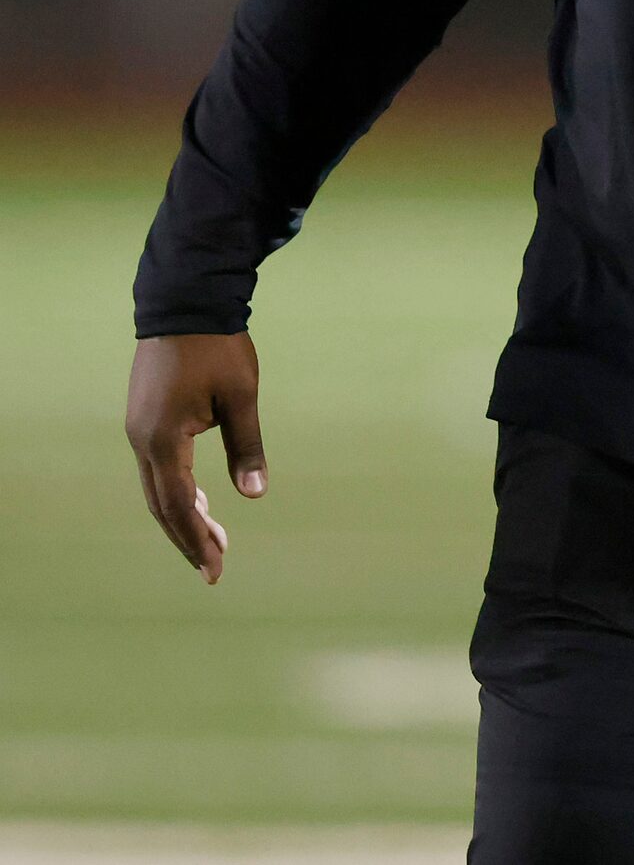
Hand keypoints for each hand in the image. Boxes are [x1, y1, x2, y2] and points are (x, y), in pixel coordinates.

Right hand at [125, 332, 266, 583]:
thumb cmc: (218, 348)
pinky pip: (157, 469)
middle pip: (161, 504)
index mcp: (163, 439)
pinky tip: (199, 503)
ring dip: (182, 516)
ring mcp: (139, 430)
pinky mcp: (144, 420)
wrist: (185, 304)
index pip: (178, 505)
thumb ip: (247, 446)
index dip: (196, 538)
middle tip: (214, 568)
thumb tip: (255, 493)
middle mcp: (142, 441)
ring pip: (157, 488)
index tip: (215, 568)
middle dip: (188, 537)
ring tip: (212, 542)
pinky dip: (176, 492)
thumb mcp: (241, 396)